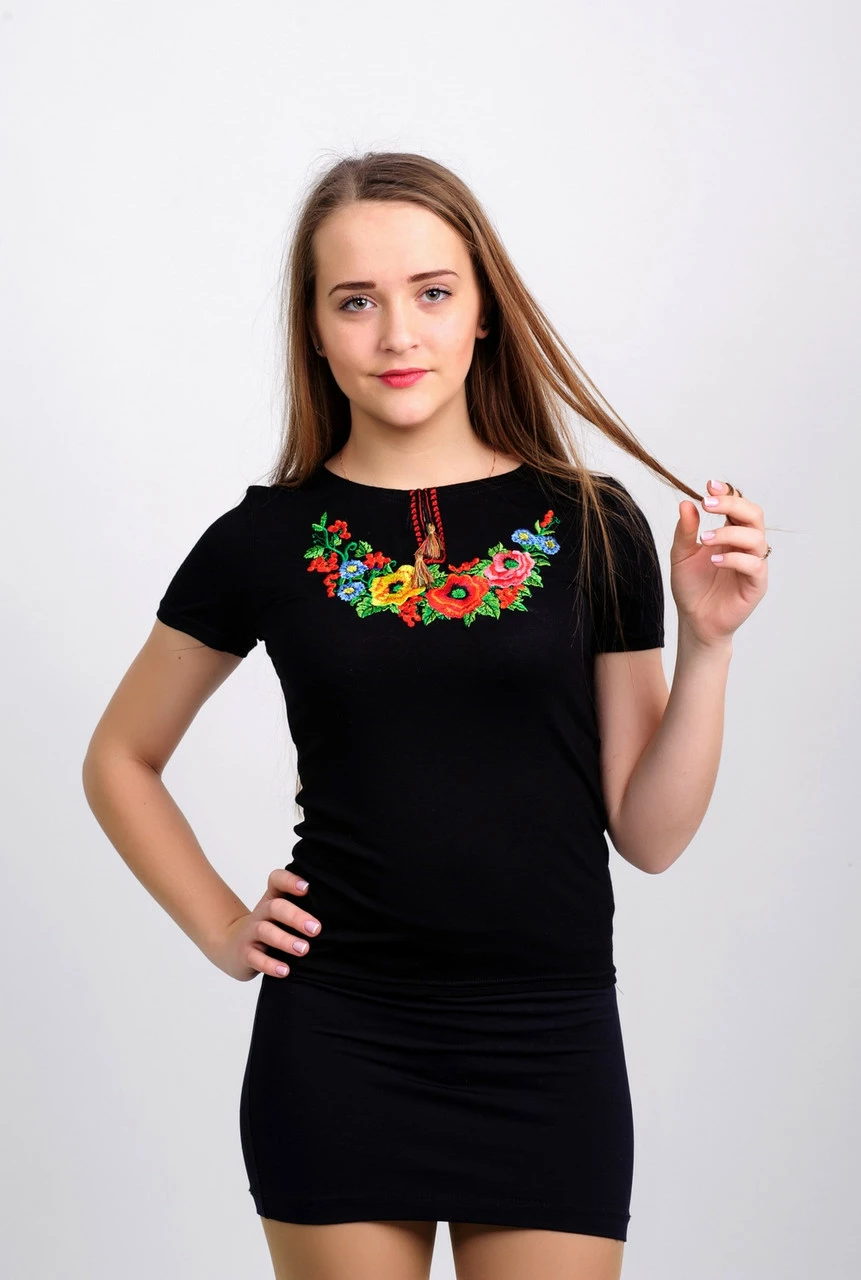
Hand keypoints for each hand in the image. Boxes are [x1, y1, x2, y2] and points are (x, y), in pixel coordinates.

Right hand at [209, 868, 321, 981]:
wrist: (232, 946)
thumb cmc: (269, 928)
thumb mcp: (282, 915)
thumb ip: (304, 909)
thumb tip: (339, 916)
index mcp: (272, 899)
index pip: (276, 880)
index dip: (289, 881)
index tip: (307, 888)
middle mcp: (261, 913)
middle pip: (275, 907)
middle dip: (296, 917)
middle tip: (316, 929)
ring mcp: (251, 933)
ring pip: (265, 932)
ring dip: (285, 940)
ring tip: (303, 949)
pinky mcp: (244, 954)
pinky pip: (255, 958)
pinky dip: (270, 965)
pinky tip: (285, 970)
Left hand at [671, 478, 769, 646]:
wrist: (694, 619)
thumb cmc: (691, 587)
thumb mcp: (681, 555)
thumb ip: (685, 531)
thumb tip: (686, 503)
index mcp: (730, 534)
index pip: (737, 506)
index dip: (727, 493)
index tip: (709, 485)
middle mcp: (746, 545)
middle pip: (754, 515)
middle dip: (732, 505)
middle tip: (708, 504)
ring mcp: (753, 563)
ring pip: (756, 537)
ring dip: (730, 533)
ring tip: (705, 540)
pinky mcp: (756, 584)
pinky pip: (754, 565)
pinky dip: (735, 558)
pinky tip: (715, 560)